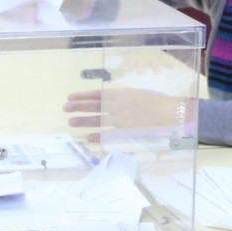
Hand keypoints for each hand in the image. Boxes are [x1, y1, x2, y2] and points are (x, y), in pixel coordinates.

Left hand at [63, 87, 193, 141]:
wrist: (167, 111)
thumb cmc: (154, 100)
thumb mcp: (135, 94)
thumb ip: (121, 98)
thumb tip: (109, 99)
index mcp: (119, 93)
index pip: (96, 94)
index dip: (82, 96)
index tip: (70, 97)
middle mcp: (116, 105)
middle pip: (93, 106)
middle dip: (78, 107)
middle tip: (64, 108)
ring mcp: (119, 118)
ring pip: (97, 119)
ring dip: (83, 121)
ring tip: (70, 121)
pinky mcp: (125, 130)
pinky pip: (108, 133)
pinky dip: (97, 135)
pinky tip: (88, 137)